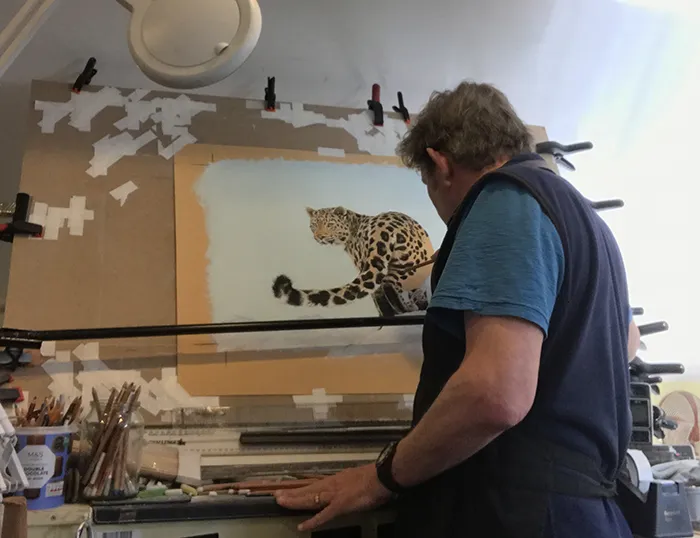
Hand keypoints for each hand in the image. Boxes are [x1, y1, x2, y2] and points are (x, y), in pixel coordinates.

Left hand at [275, 464, 392, 531]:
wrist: (382, 477)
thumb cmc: (374, 478)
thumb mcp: (357, 478)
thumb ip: (348, 483)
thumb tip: (346, 487)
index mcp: (336, 480)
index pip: (314, 484)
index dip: (301, 488)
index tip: (290, 489)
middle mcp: (331, 485)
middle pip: (308, 490)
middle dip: (292, 493)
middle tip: (277, 495)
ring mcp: (334, 495)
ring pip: (310, 498)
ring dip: (295, 501)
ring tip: (281, 501)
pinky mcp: (339, 505)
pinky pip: (323, 515)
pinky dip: (312, 521)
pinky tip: (302, 526)